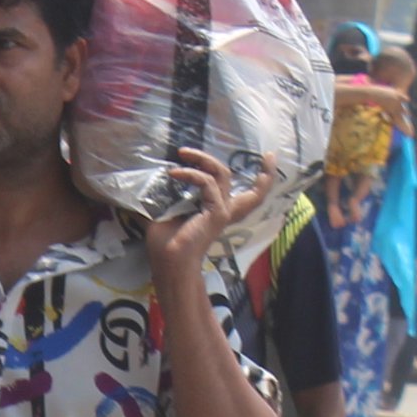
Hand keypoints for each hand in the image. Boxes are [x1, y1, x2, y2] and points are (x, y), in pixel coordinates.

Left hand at [143, 145, 279, 283]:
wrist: (170, 263)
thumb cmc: (166, 245)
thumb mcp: (164, 215)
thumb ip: (162, 198)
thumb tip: (146, 185)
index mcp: (217, 212)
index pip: (249, 196)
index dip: (264, 178)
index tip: (270, 157)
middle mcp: (224, 210)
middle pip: (254, 190)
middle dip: (244, 164)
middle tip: (233, 155)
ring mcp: (222, 210)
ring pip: (223, 174)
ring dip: (203, 159)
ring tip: (183, 153)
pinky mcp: (216, 212)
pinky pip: (207, 182)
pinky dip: (190, 173)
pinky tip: (174, 174)